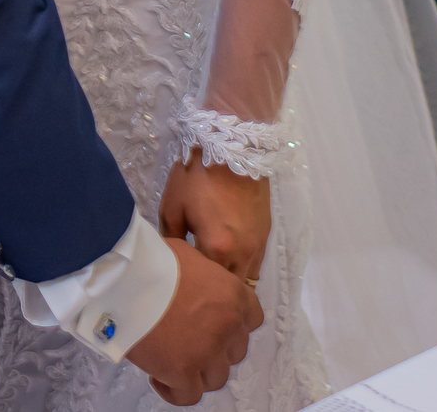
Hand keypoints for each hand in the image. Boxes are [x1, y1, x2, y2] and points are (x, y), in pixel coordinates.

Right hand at [126, 238, 262, 404]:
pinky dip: (175, 391)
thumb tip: (195, 284)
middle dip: (215, 348)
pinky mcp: (183, 373)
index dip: (234, 322)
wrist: (125, 278)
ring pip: (215, 377)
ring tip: (172, 358)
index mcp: (232, 295)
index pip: (252, 318)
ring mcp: (207, 353)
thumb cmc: (150, 261)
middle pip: (234, 351)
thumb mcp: (187, 255)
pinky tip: (159, 378)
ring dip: (198, 371)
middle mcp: (228, 326)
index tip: (216, 323)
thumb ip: (204, 276)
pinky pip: (188, 396)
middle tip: (189, 339)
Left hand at [160, 153, 270, 281]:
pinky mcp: (266, 235)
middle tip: (198, 282)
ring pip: (246, 280)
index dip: (193, 286)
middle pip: (230, 289)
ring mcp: (259, 246)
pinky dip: (242, 268)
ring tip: (213, 273)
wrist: (232, 147)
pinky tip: (227, 257)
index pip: (207, 285)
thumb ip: (170, 238)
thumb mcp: (173, 204)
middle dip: (214, 290)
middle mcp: (244, 254)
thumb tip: (173, 259)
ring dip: (231, 281)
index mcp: (218, 249)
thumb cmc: (198, 175)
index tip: (182, 281)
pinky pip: (255, 265)